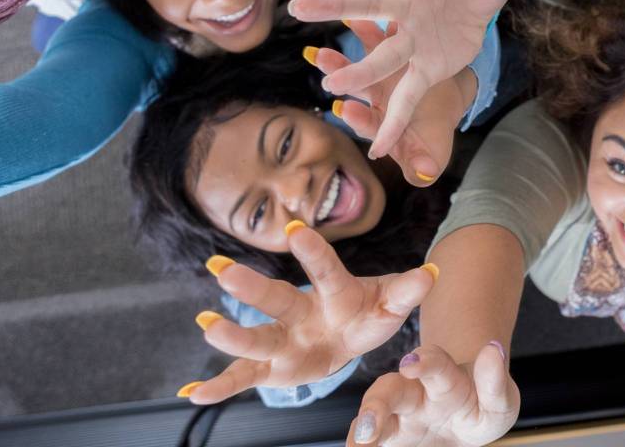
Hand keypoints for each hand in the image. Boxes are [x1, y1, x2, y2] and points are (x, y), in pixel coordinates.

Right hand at [182, 221, 436, 404]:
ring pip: (257, 337)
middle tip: (221, 269)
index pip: (326, 270)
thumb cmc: (370, 313)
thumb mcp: (392, 305)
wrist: (350, 333)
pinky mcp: (273, 368)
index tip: (294, 230)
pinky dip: (220, 388)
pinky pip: (244, 378)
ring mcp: (284, 340)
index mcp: (335, 293)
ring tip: (205, 325)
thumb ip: (407, 290)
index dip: (314, 252)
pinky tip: (192, 395)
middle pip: (278, 300)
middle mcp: (302, 312)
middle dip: (252, 287)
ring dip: (231, 334)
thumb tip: (432, 273)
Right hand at [289, 0, 573, 158]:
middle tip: (301, 6)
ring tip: (329, 81)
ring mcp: (411, 40)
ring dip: (359, 69)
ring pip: (382, 56)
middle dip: (338, 6)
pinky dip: (394, 123)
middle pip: (372, 3)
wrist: (470, 19)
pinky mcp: (422, 70)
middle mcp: (410, 7)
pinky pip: (405, 96)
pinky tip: (379, 149)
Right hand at [347, 342, 518, 446]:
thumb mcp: (499, 399)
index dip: (423, 361)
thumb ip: (495, 381)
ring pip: (375, 413)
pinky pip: (368, 440)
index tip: (410, 364)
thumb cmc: (481, 405)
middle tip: (369, 424)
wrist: (465, 422)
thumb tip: (493, 349)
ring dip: (364, 425)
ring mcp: (398, 416)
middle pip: (390, 389)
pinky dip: (358, 442)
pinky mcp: (389, 435)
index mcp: (444, 378)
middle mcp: (414, 392)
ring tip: (358, 443)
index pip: (435, 363)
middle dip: (377, 404)